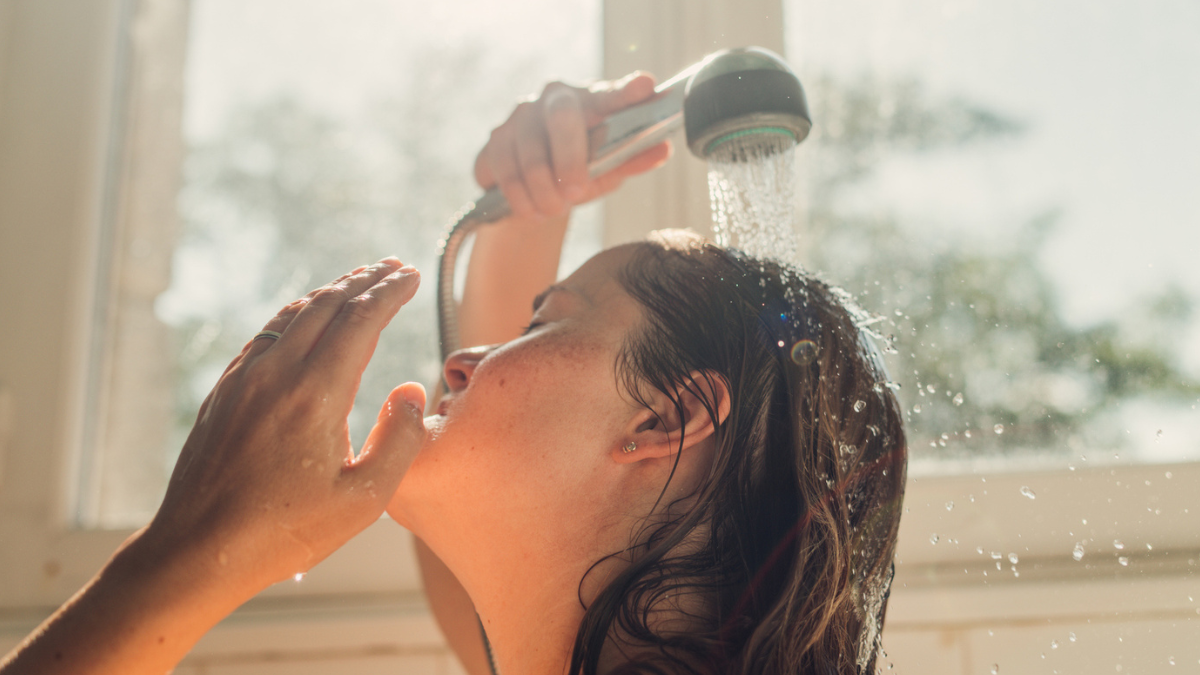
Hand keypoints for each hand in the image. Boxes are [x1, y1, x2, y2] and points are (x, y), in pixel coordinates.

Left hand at [143, 259, 426, 597]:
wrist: (197, 549)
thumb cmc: (285, 531)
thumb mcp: (365, 500)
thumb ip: (399, 440)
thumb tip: (410, 390)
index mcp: (316, 395)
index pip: (360, 320)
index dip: (390, 292)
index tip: (412, 276)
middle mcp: (276, 375)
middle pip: (327, 305)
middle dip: (364, 280)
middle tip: (393, 268)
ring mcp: (244, 379)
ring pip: (292, 315)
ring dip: (330, 292)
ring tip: (356, 282)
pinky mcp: (224, 392)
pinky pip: (265, 335)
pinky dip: (296, 315)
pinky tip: (305, 319)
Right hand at [474, 71, 672, 220]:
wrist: (536, 190)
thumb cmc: (580, 168)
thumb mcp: (609, 168)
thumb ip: (632, 158)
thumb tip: (663, 149)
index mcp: (590, 100)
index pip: (610, 94)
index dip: (627, 91)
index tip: (646, 86)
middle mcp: (553, 98)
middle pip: (561, 118)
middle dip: (569, 161)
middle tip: (576, 193)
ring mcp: (519, 116)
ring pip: (528, 152)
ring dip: (542, 189)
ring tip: (552, 210)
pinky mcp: (494, 141)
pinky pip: (500, 168)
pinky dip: (518, 196)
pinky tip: (529, 209)